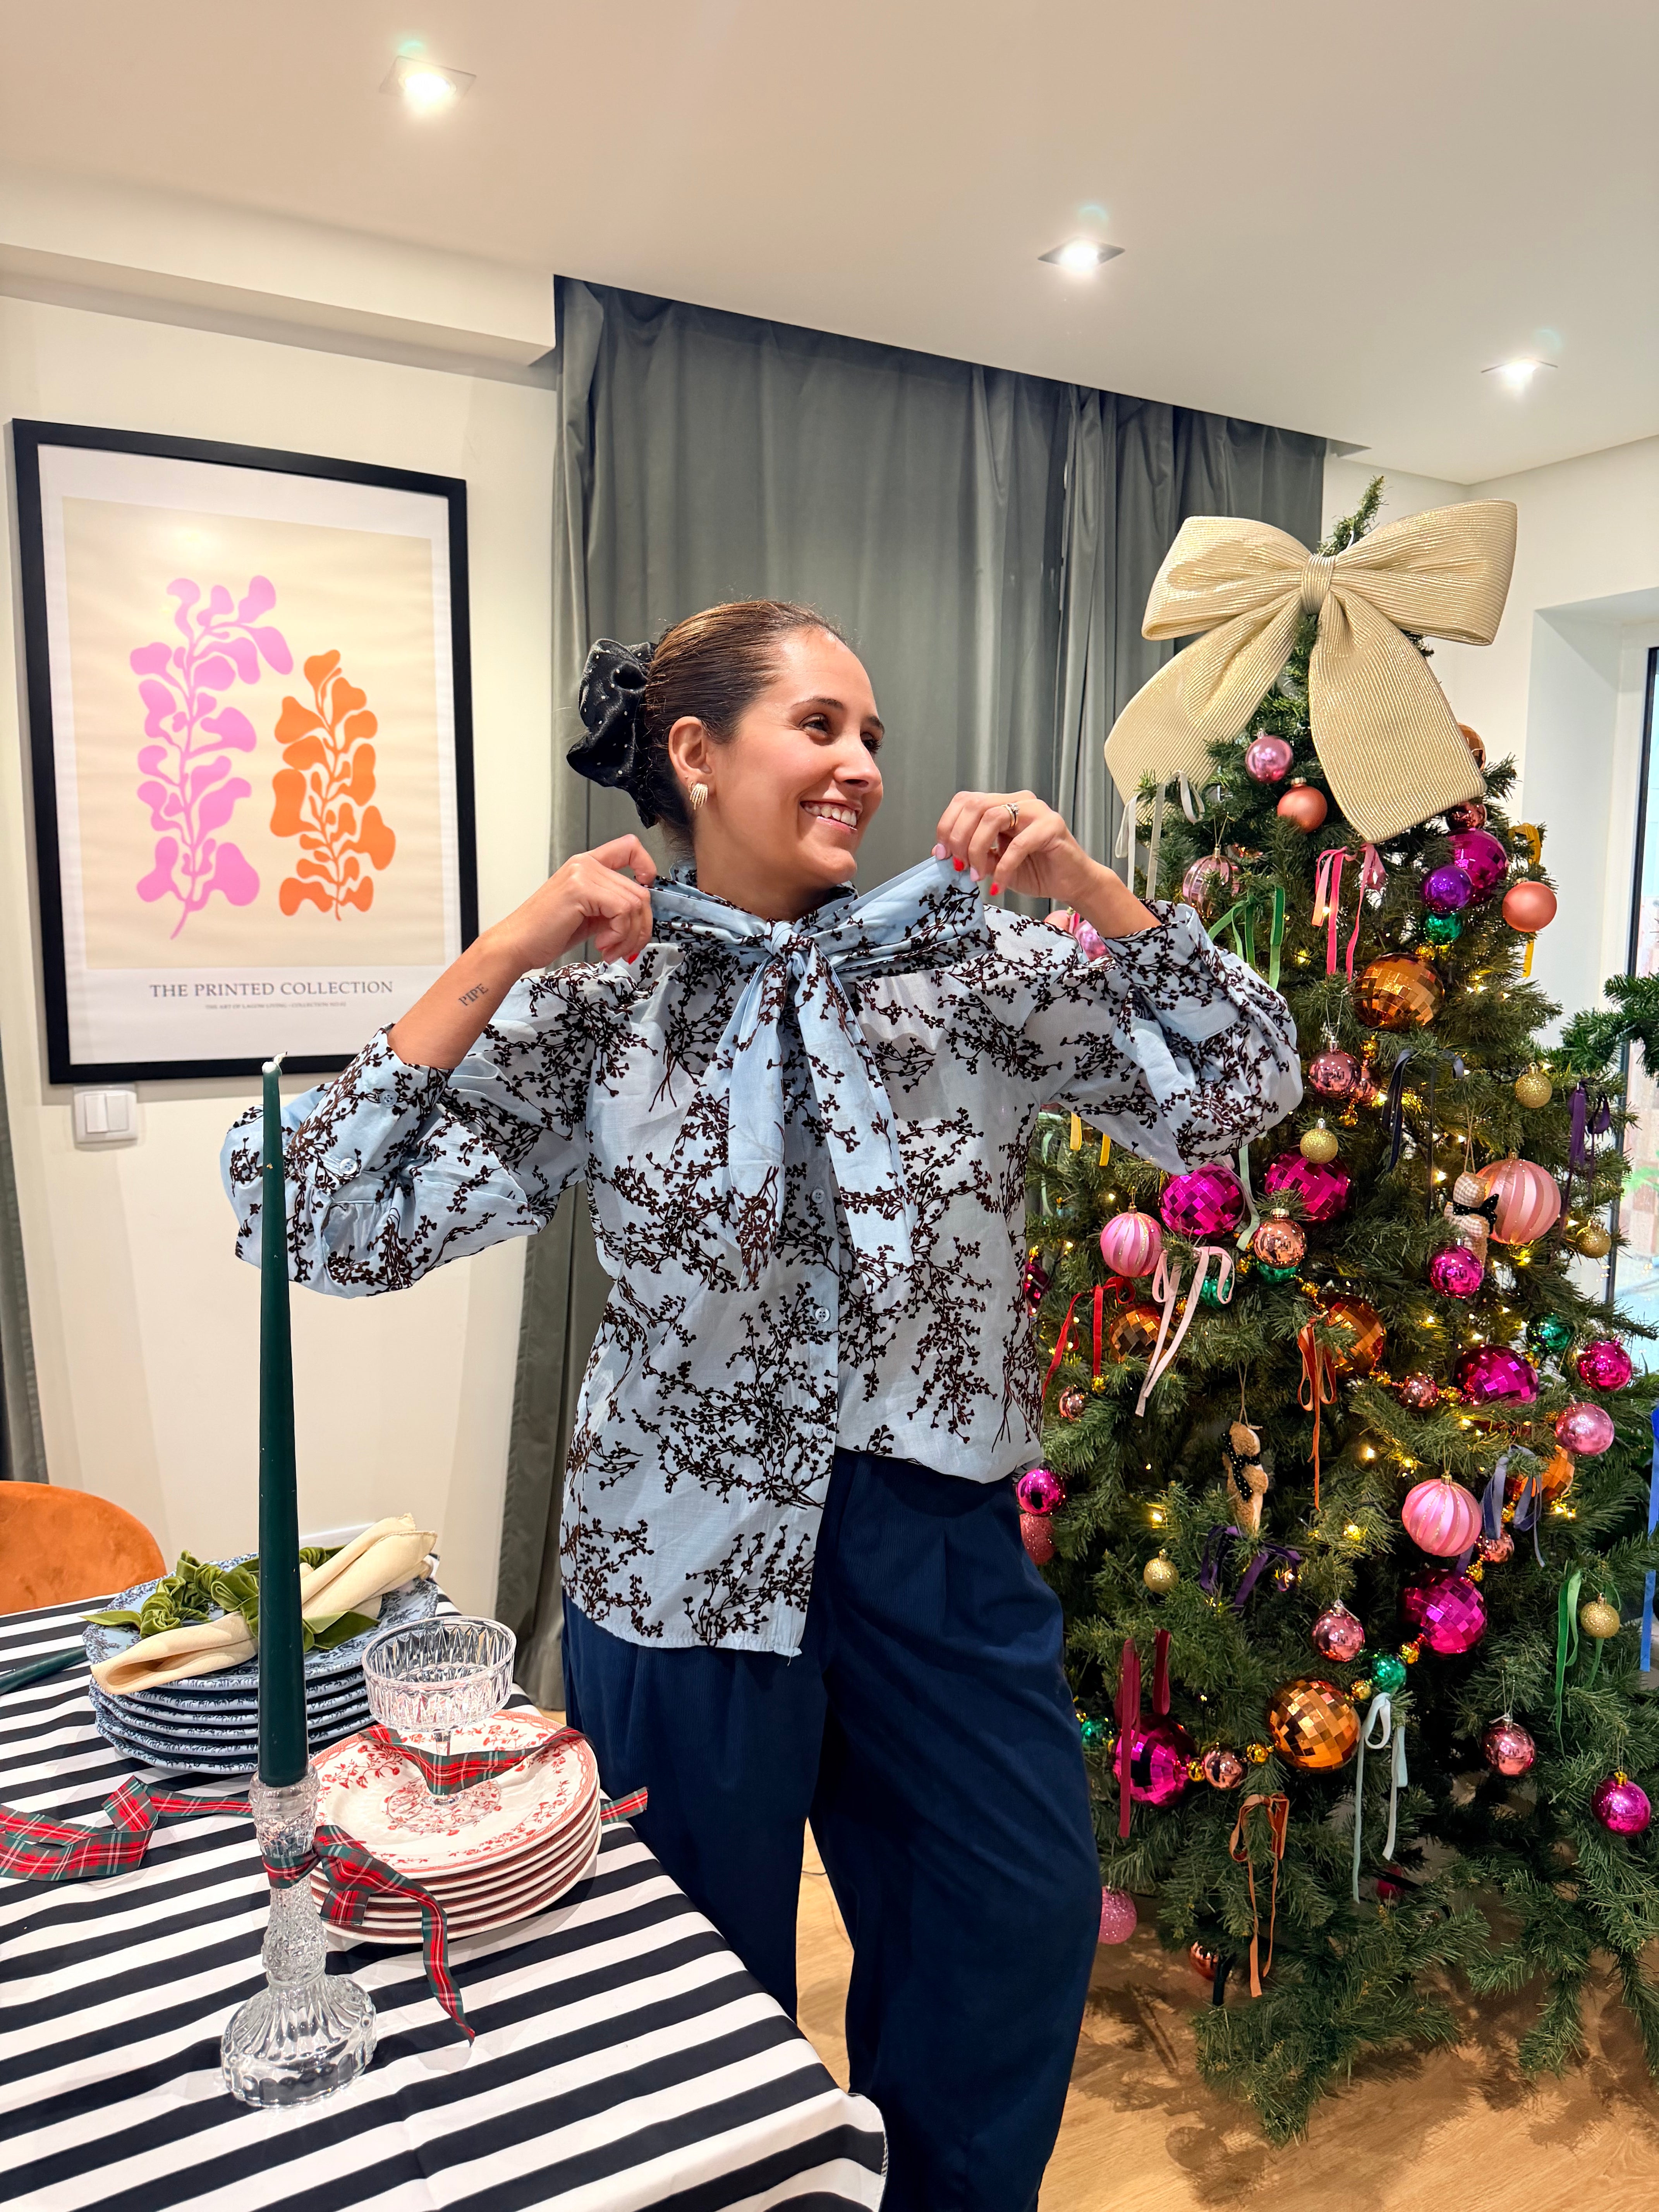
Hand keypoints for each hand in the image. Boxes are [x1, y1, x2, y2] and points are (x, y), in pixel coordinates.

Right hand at [494, 836, 657, 970]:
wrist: (517, 944)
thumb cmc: (547, 933)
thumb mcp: (590, 916)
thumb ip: (614, 908)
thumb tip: (642, 916)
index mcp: (586, 865)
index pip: (629, 847)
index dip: (647, 866)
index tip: (646, 889)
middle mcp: (585, 864)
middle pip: (639, 891)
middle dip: (640, 927)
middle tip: (625, 947)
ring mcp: (582, 874)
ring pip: (635, 903)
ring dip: (629, 935)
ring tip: (611, 949)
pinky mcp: (580, 889)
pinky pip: (622, 911)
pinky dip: (619, 934)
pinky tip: (602, 945)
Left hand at [933, 790, 1095, 904]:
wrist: (1071, 883)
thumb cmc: (1037, 870)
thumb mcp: (995, 863)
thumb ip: (974, 853)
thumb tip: (943, 853)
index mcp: (1003, 805)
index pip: (966, 801)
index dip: (947, 826)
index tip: (941, 854)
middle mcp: (1019, 801)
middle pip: (975, 806)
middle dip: (959, 838)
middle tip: (959, 865)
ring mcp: (1037, 811)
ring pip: (992, 818)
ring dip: (977, 850)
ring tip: (977, 875)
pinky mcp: (1052, 827)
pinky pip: (1018, 845)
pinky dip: (1003, 868)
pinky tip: (999, 885)